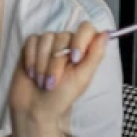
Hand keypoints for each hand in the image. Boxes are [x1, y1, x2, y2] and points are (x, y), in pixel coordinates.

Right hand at [8, 22, 108, 136]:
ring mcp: (48, 43)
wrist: (36, 107)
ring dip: (42, 63)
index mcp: (83, 49)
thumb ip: (95, 55)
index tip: (74, 59)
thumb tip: (106, 33)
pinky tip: (32, 72)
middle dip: (56, 62)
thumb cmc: (62, 96)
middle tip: (52, 82)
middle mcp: (66, 42)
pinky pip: (31, 41)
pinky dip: (31, 59)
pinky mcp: (31, 46)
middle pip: (62, 37)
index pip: (86, 28)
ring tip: (41, 80)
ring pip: (45, 39)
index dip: (79, 40)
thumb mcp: (82, 78)